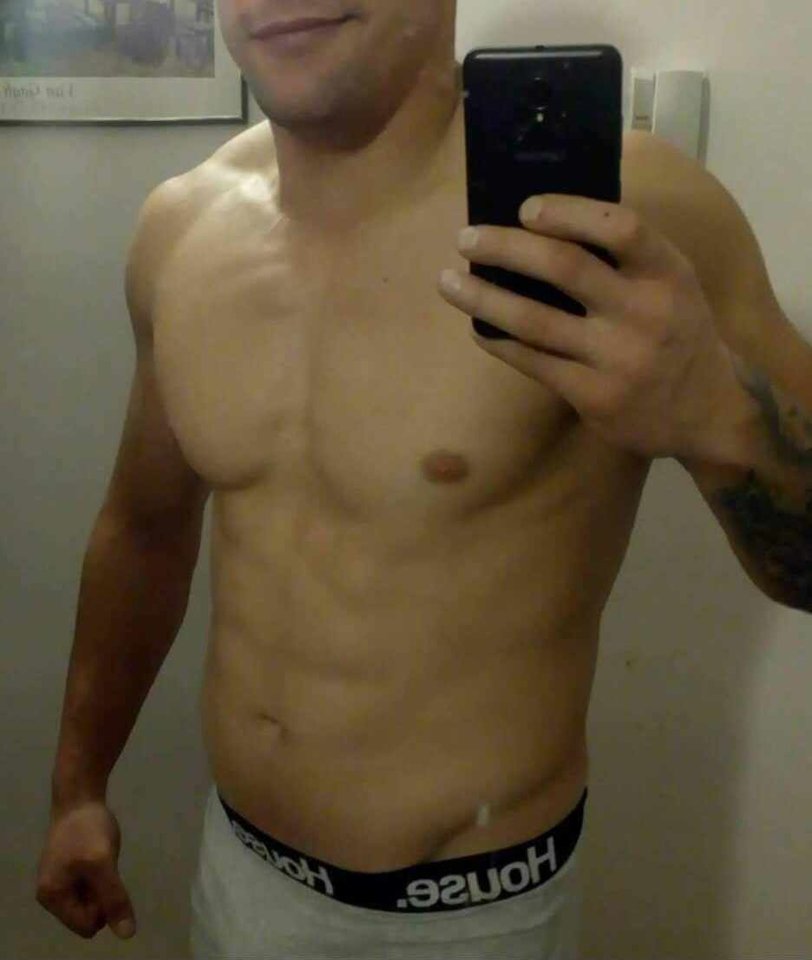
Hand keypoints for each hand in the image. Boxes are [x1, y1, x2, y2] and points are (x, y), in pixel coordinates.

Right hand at [35, 800, 136, 940]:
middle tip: (105, 867)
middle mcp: (52, 894)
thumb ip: (113, 898)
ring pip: (92, 899)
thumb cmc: (87, 830)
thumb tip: (127, 935)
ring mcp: (61, 880)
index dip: (104, 909)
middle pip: (88, 914)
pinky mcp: (72, 868)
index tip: (107, 880)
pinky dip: (101, 874)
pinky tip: (102, 855)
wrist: (80, 796)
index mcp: (52, 897)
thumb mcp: (102, 864)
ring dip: (103, 884)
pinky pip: (92, 884)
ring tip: (102, 860)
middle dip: (102, 896)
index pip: (86, 926)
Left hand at [437, 194, 740, 461]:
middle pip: (564, 267)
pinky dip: (499, 341)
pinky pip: (533, 362)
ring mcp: (618, 359)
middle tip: (466, 238)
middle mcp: (645, 312)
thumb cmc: (678, 334)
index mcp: (668, 272)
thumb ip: (624, 259)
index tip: (525, 208)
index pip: (619, 227)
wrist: (708, 412)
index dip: (568, 211)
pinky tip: (478, 327)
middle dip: (505, 247)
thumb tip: (542, 225)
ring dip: (483, 297)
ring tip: (448, 282)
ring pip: (535, 321)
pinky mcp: (594, 396)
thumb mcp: (672, 285)